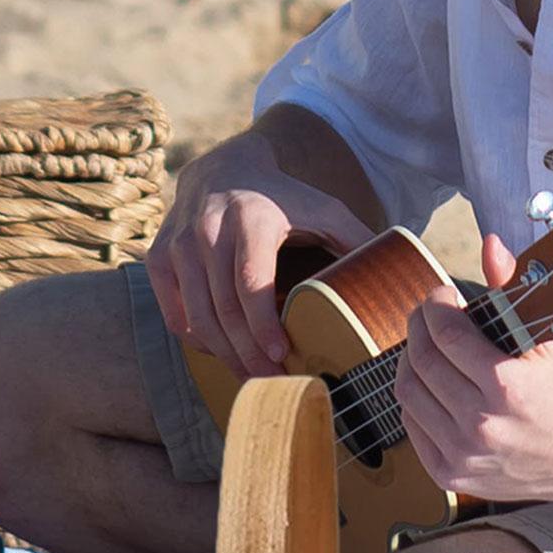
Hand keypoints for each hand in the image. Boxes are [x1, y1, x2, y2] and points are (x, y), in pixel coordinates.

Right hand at [146, 132, 373, 378]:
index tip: (279, 356)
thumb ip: (355, 239)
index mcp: (251, 219)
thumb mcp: (323, 208)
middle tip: (271, 383)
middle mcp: (208, 229)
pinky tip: (224, 351)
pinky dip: (200, 341)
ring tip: (251, 378)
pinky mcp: (159, 259)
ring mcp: (179, 245)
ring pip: (198, 320)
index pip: (250, 283)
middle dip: (247, 354)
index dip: (262, 325)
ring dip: (225, 356)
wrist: (223, 170)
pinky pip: (178, 317)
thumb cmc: (281, 198)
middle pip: (223, 311)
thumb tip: (393, 277)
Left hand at [395, 235, 552, 506]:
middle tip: (427, 315)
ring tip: (426, 346)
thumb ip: (515, 291)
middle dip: (418, 327)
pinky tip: (430, 383)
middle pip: (422, 361)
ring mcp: (463, 453)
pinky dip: (415, 398)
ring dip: (411, 360)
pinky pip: (411, 425)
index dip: (436, 307)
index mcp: (507, 386)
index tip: (441, 296)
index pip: (447, 334)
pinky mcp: (450, 474)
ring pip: (408, 393)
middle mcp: (480, 423)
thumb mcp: (552, 338)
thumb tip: (490, 246)